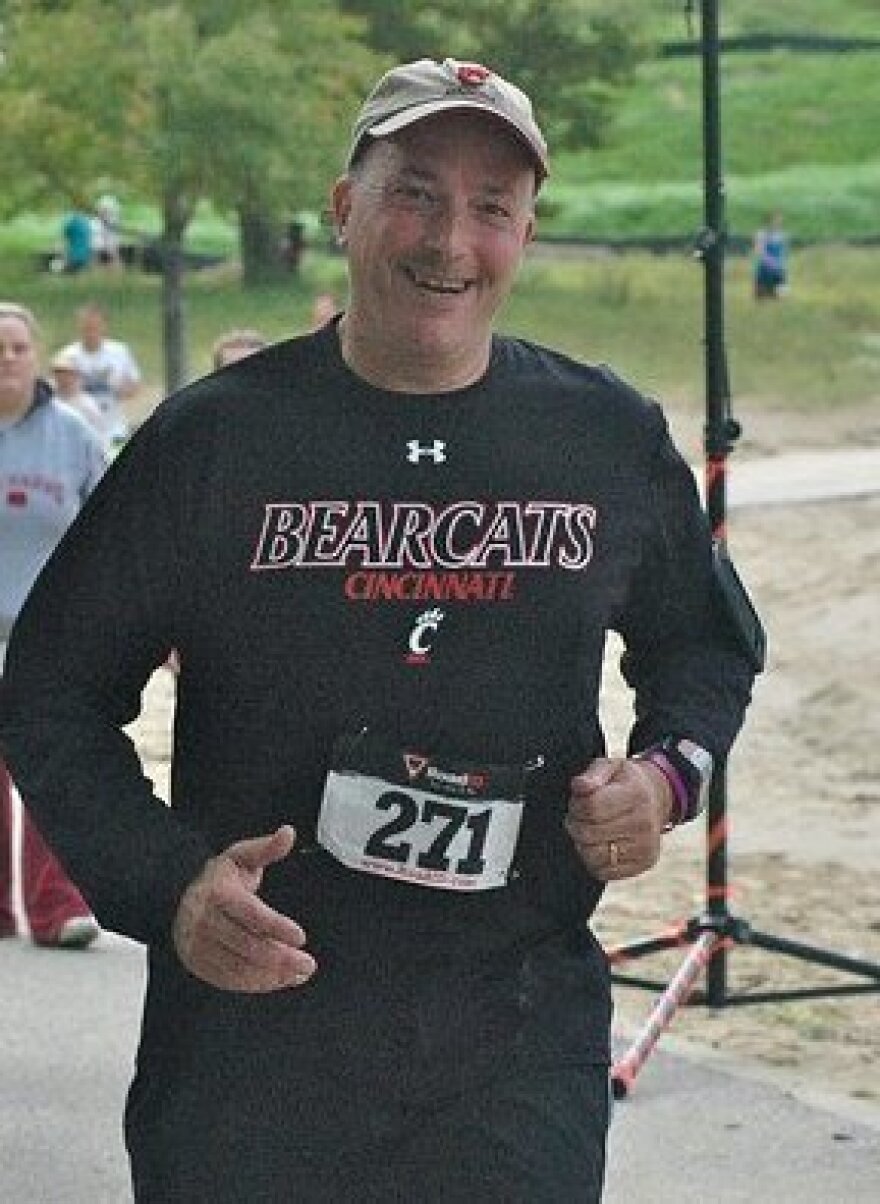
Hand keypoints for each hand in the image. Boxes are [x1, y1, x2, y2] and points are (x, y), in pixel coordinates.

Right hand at [172, 825, 316, 992]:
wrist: (177, 899)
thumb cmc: (219, 879)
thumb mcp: (241, 857)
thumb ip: (267, 848)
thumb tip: (288, 832)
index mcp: (218, 893)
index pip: (251, 913)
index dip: (276, 926)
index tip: (301, 936)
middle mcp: (206, 922)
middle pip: (247, 945)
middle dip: (281, 958)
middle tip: (308, 964)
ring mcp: (200, 946)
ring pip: (240, 967)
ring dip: (273, 975)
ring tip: (299, 974)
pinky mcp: (199, 964)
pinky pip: (230, 980)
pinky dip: (257, 984)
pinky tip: (279, 980)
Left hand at [565, 757, 673, 880]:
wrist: (656, 799)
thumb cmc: (626, 783)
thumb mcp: (610, 767)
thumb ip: (592, 774)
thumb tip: (580, 785)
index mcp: (636, 794)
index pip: (592, 807)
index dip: (576, 806)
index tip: (578, 801)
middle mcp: (644, 823)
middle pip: (589, 833)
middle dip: (576, 824)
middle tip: (580, 817)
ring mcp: (644, 847)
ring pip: (594, 855)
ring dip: (582, 843)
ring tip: (589, 829)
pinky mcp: (641, 864)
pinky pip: (603, 871)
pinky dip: (593, 859)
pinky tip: (599, 844)